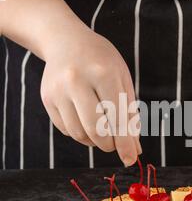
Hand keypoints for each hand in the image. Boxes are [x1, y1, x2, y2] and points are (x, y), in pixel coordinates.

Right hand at [40, 24, 140, 165]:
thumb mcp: (122, 80)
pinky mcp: (47, 98)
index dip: (124, 143)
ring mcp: (58, 90)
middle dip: (109, 144)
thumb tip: (134, 150)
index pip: (117, 117)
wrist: (65, 41)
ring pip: (79, 133)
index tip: (130, 159)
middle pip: (95, 130)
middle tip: (114, 143)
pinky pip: (66, 129)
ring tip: (101, 130)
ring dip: (94, 141)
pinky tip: (85, 120)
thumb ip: (130, 114)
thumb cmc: (101, 61)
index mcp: (103, 73)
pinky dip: (80, 133)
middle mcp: (77, 80)